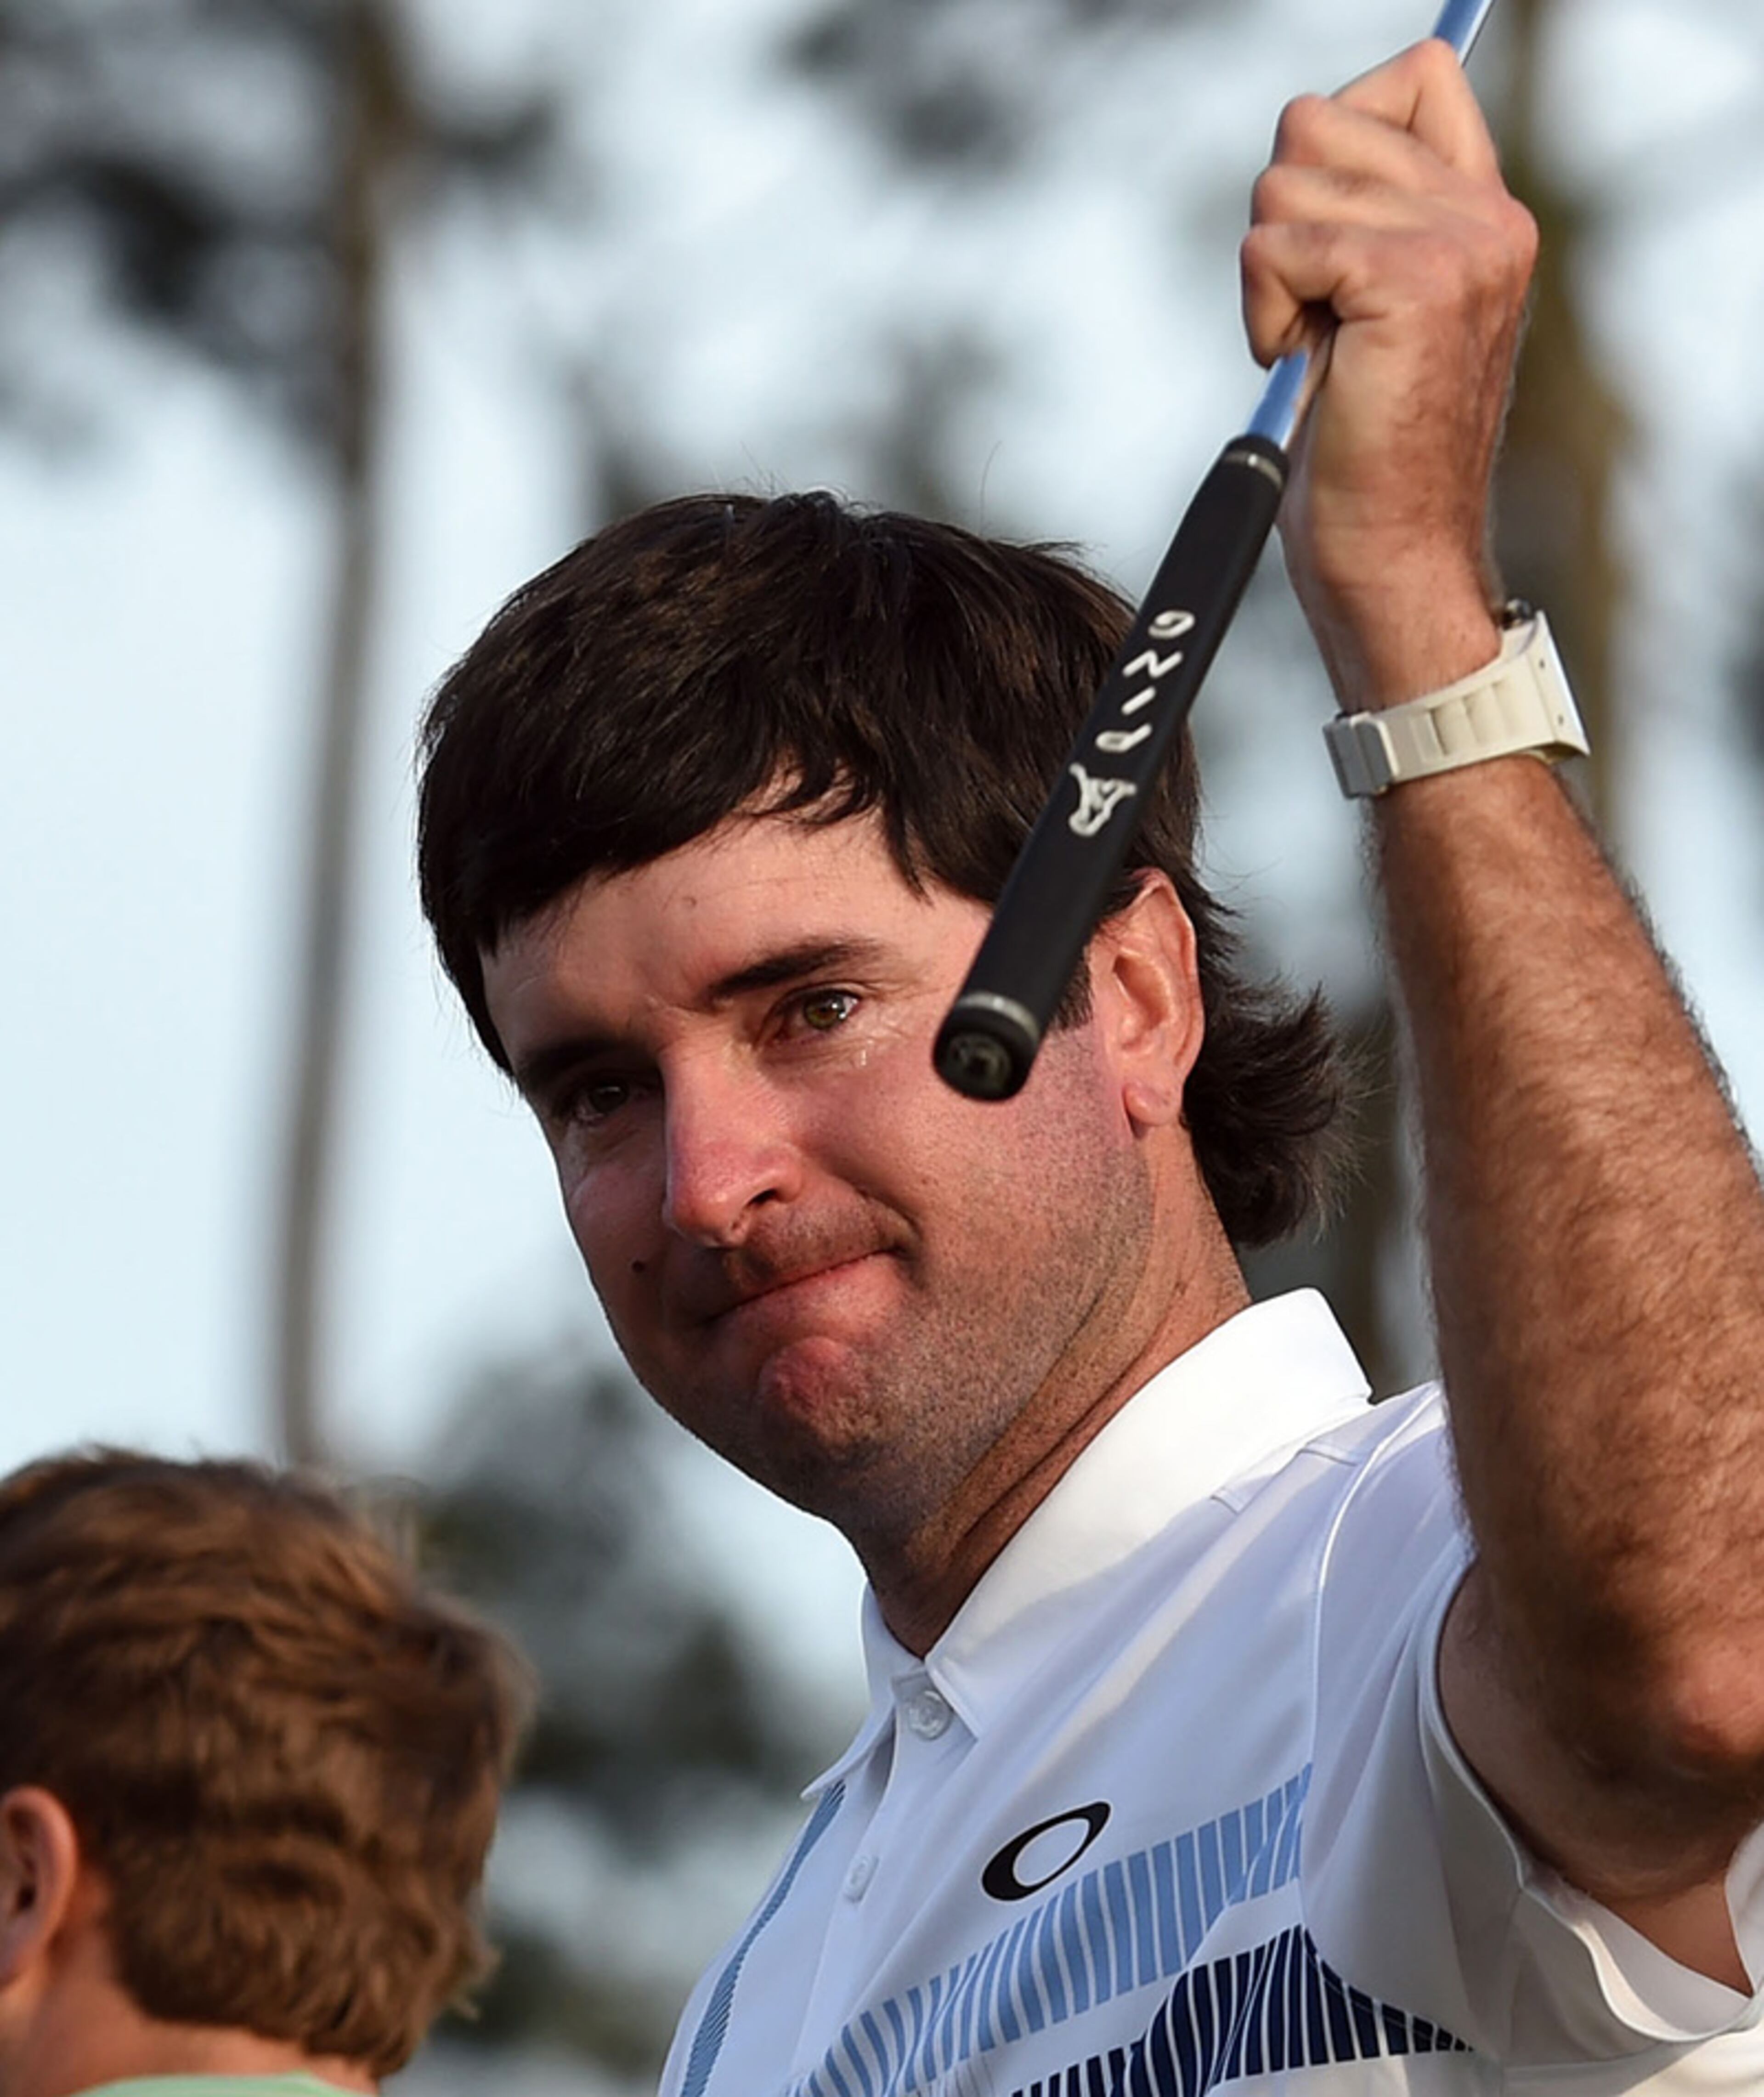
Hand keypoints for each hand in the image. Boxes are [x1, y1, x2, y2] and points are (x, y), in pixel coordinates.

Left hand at [1241, 39, 1536, 704]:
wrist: (1391, 555)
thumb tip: (1304, 141)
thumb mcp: (1371, 309)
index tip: (1331, 245)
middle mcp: (1487, 215)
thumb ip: (1368, 215)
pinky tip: (1308, 369)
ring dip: (1272, 276)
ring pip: (1282, 179)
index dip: (1338, 142)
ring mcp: (1456, 244)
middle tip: (1320, 321)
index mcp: (1487, 213)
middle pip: (1316, 121)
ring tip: (1319, 352)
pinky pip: (1274, 246)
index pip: (1415, 75)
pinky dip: (1267, 313)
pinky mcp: (1406, 280)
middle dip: (1284, 224)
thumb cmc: (1366, 452)